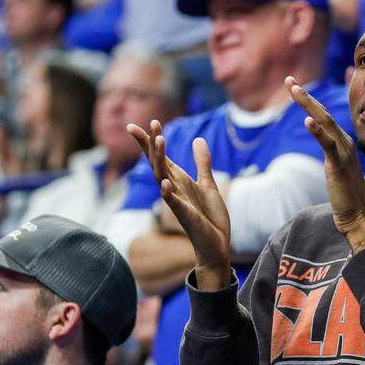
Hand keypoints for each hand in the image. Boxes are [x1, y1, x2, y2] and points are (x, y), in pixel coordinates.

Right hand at [128, 120, 231, 290]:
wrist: (218, 243)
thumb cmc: (210, 216)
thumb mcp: (209, 183)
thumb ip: (202, 162)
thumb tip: (198, 139)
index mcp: (179, 180)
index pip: (161, 157)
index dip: (152, 140)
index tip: (149, 121)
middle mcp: (173, 189)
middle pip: (157, 163)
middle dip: (150, 145)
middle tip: (146, 125)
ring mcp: (177, 202)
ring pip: (162, 178)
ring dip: (158, 160)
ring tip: (158, 141)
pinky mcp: (185, 216)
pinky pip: (173, 203)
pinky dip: (168, 194)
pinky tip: (164, 183)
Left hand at [285, 77, 364, 252]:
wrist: (359, 217)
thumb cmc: (347, 197)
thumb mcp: (339, 170)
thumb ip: (333, 155)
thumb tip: (328, 148)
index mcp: (343, 143)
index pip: (323, 117)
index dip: (309, 101)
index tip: (294, 87)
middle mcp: (345, 143)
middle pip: (322, 113)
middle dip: (305, 96)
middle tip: (289, 80)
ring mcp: (343, 152)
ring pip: (324, 122)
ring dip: (308, 104)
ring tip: (294, 90)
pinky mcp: (339, 165)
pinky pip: (327, 144)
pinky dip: (317, 131)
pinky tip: (307, 120)